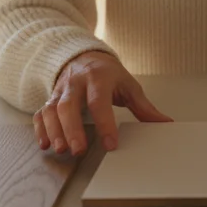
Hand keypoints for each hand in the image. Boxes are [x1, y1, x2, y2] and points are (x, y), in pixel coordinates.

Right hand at [33, 51, 171, 155]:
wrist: (83, 56)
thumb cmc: (108, 74)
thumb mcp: (128, 85)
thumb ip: (144, 107)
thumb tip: (165, 124)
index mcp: (99, 78)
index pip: (99, 101)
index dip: (104, 123)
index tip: (111, 144)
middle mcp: (76, 83)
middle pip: (69, 106)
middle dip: (73, 129)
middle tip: (79, 151)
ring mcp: (60, 90)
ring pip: (52, 110)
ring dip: (55, 130)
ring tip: (62, 150)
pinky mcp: (50, 98)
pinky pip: (41, 113)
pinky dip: (41, 129)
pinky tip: (45, 144)